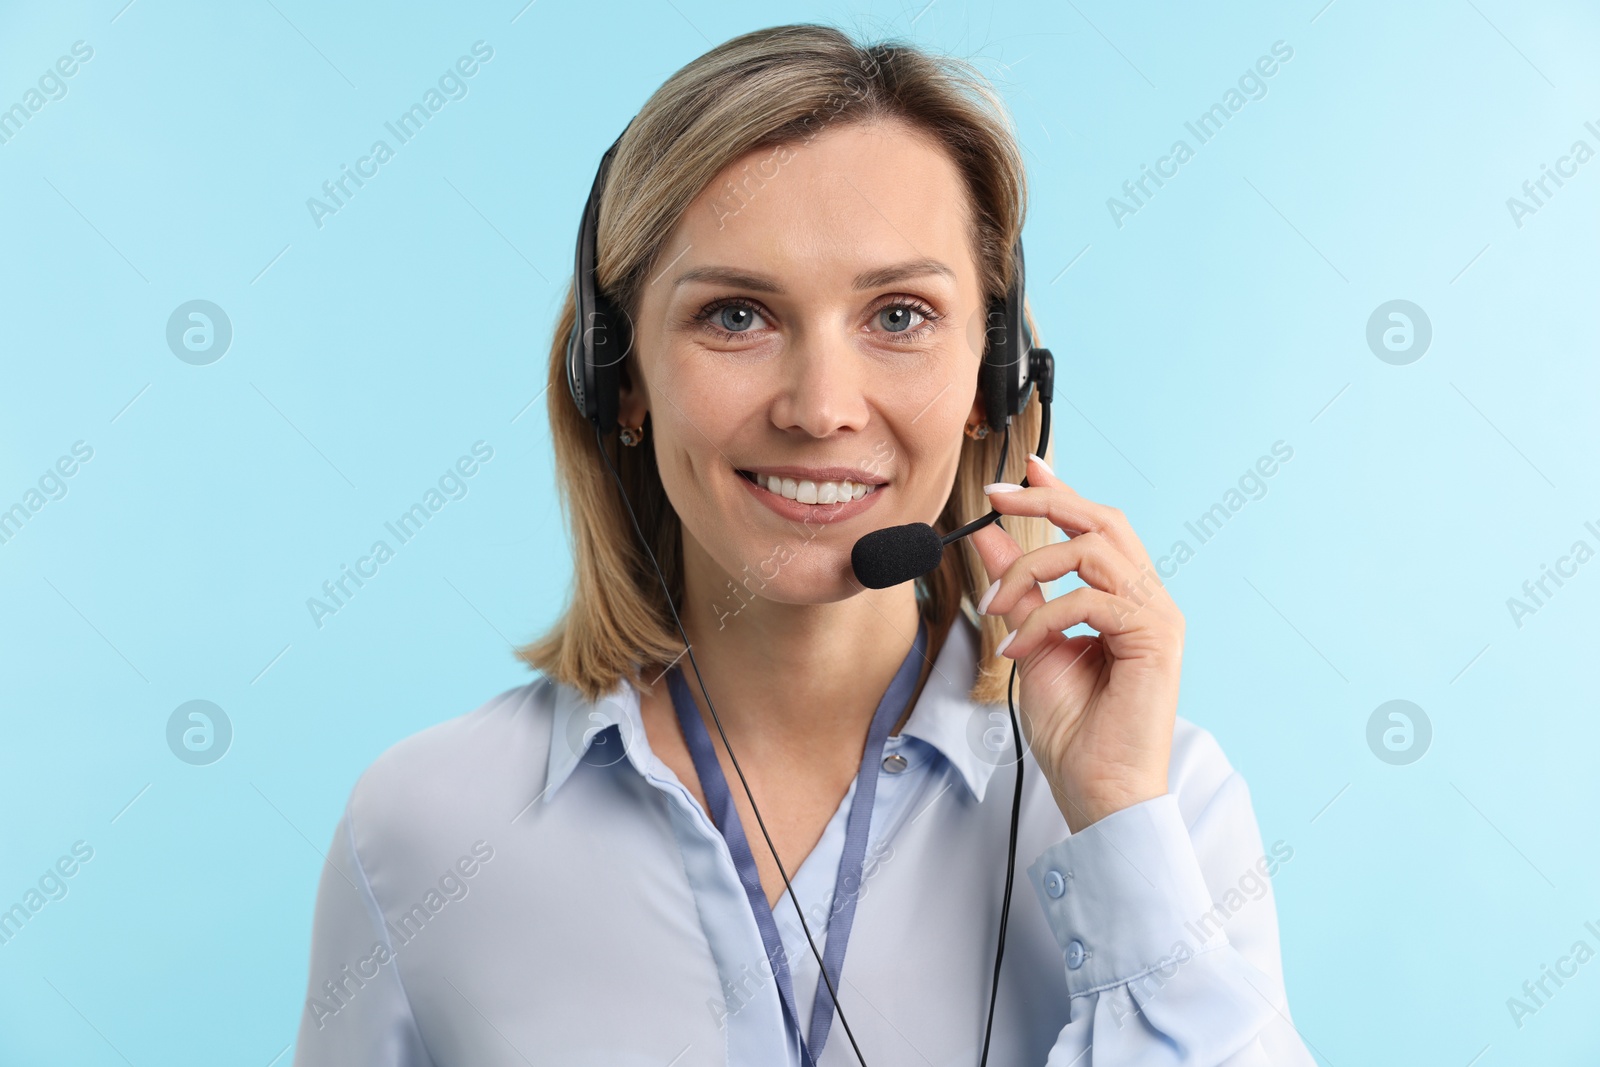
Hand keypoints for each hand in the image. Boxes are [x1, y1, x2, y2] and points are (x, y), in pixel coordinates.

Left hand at [969, 454, 1183, 833]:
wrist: (1099, 791)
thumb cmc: (1074, 731)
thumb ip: (1018, 588)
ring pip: (1091, 550)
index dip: (1061, 490)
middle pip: (1102, 519)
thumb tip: (987, 536)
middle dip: (1046, 499)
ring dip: (1030, 568)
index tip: (1021, 471)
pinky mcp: (1155, 637)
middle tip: (995, 498)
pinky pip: (1090, 599)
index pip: (1097, 526)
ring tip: (996, 608)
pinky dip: (1043, 617)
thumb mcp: (1030, 642)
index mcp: (1123, 599)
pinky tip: (1017, 649)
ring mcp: (1157, 616)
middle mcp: (1148, 599)